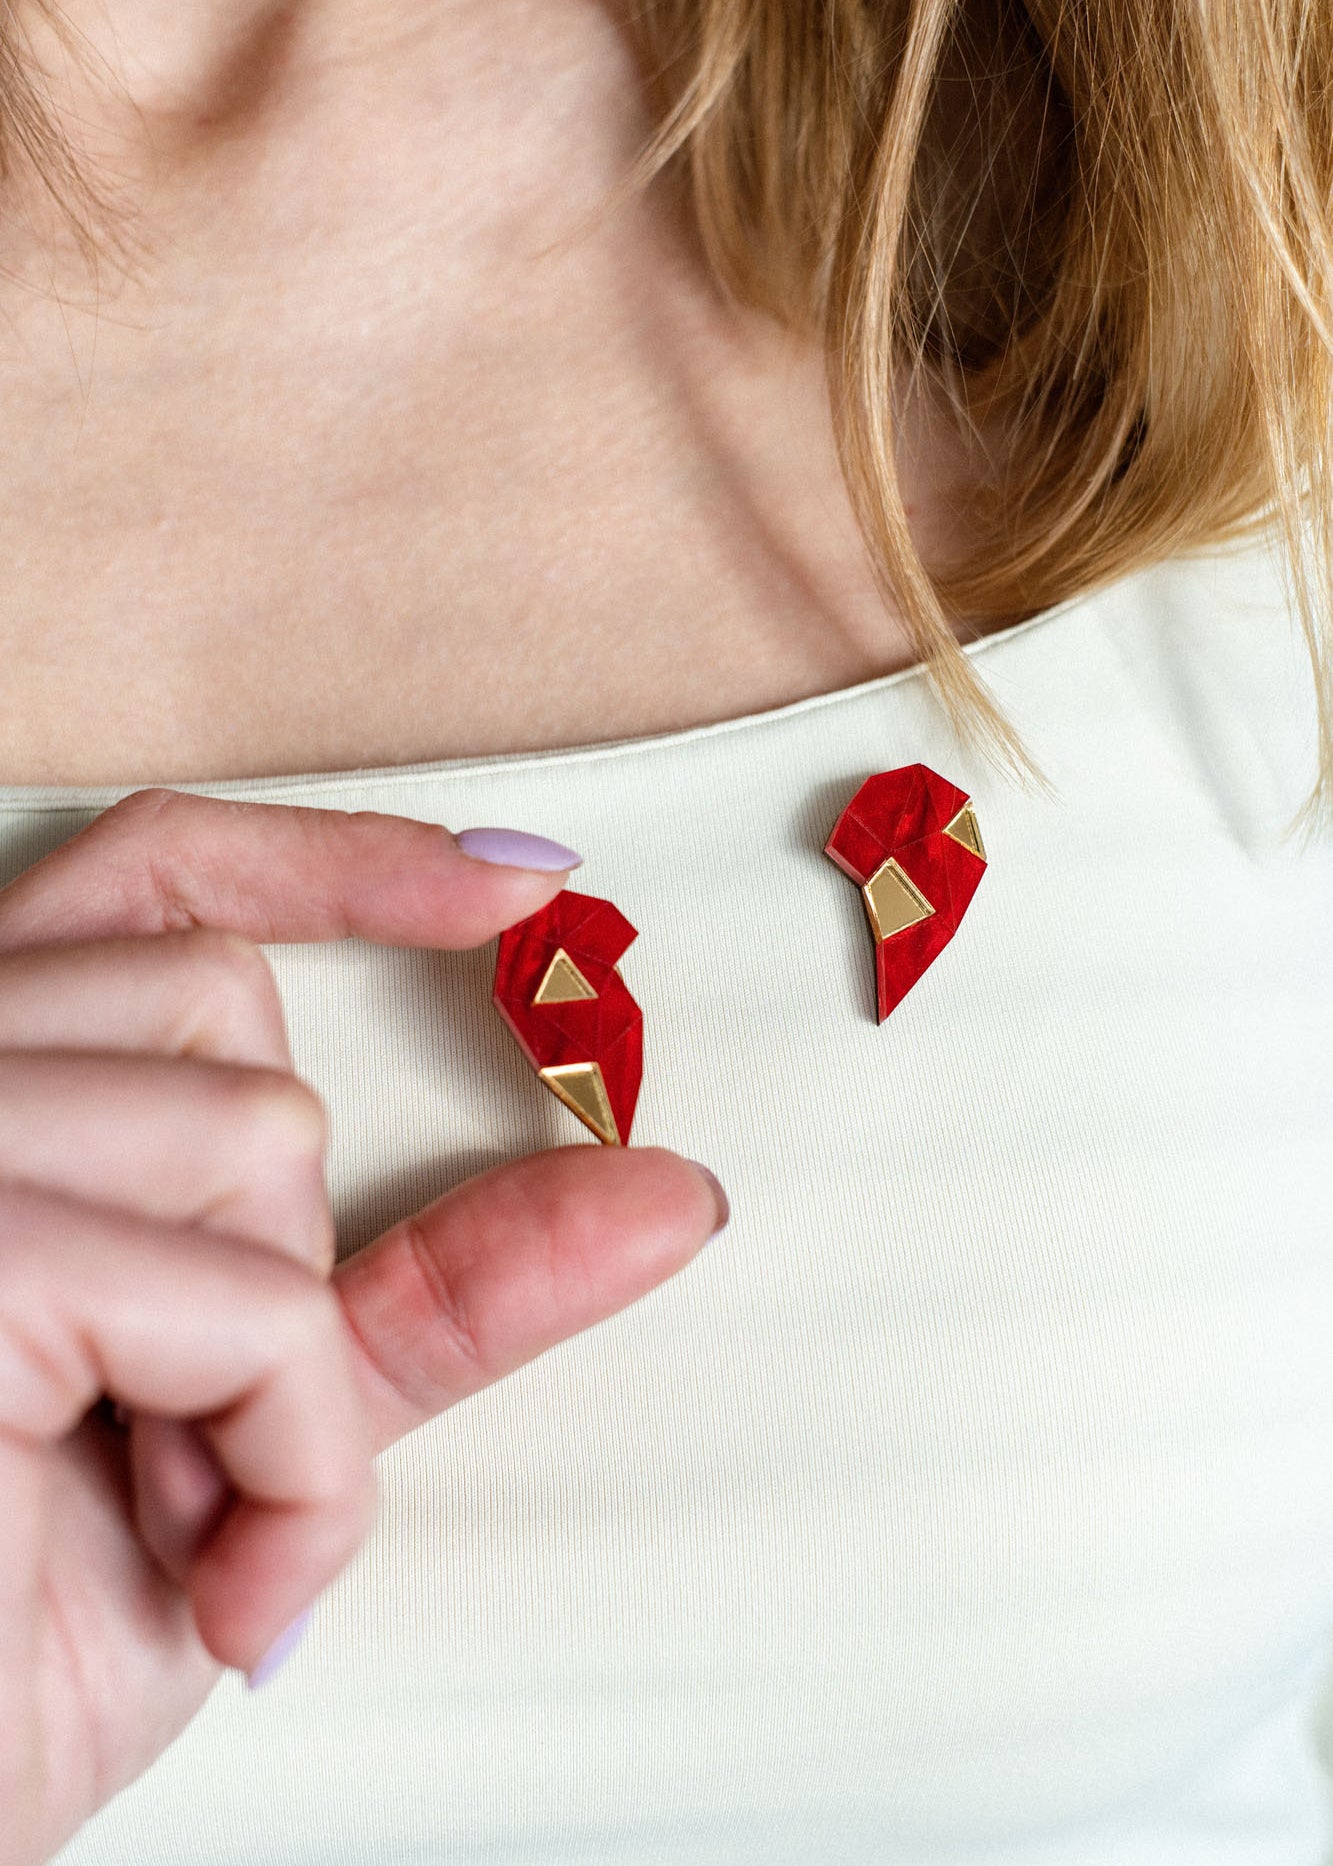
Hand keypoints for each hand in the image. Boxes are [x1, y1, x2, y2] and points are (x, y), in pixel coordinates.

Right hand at [0, 789, 723, 1865]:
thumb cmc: (20, 1630)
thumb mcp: (255, 1430)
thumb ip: (431, 1289)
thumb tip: (664, 1196)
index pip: (150, 876)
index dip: (331, 857)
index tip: (518, 886)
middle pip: (221, 1004)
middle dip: (279, 1229)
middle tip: (188, 1429)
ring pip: (256, 1129)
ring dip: (281, 1373)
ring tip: (172, 1515)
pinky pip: (257, 1305)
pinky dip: (288, 1467)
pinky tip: (213, 1576)